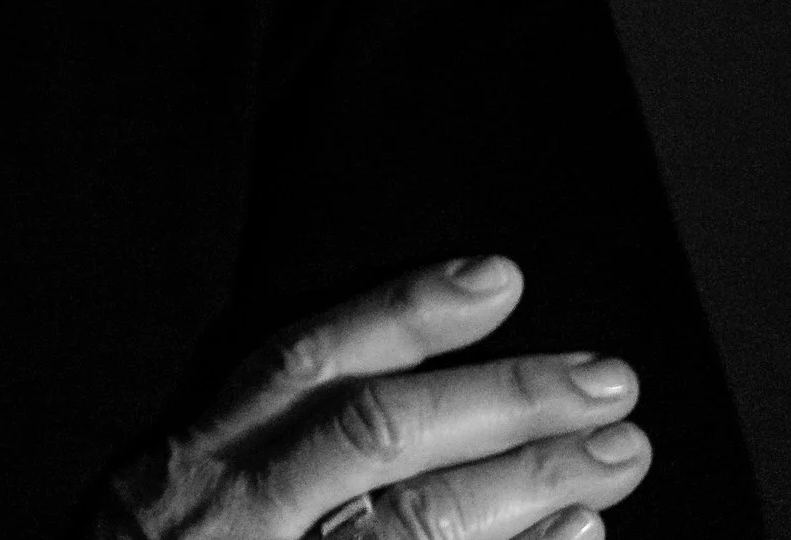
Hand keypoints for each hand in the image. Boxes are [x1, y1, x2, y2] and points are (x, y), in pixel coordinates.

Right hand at [96, 256, 651, 539]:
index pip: (305, 361)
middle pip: (374, 436)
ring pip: (412, 523)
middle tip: (605, 376)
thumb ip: (255, 435)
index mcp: (199, 453)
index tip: (496, 277)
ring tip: (617, 452)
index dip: (402, 314)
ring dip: (528, 483)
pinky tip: (578, 535)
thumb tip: (393, 369)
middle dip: (498, 400)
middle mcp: (237, 509)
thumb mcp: (173, 488)